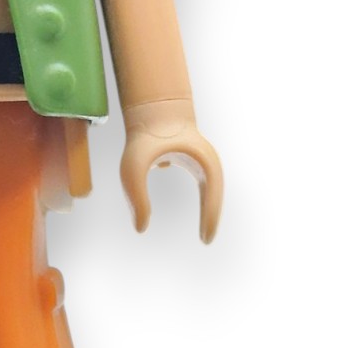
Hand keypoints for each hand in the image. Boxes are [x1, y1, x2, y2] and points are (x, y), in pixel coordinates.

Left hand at [119, 98, 223, 242]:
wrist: (150, 107)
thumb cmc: (142, 137)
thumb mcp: (132, 169)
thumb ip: (136, 199)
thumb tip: (141, 229)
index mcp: (199, 162)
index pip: (212, 197)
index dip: (210, 220)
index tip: (205, 240)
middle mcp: (205, 162)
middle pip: (215, 194)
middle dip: (212, 217)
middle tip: (206, 240)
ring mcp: (201, 159)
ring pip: (210, 190)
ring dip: (209, 209)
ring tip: (204, 233)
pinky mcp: (192, 160)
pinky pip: (202, 185)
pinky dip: (203, 201)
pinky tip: (196, 211)